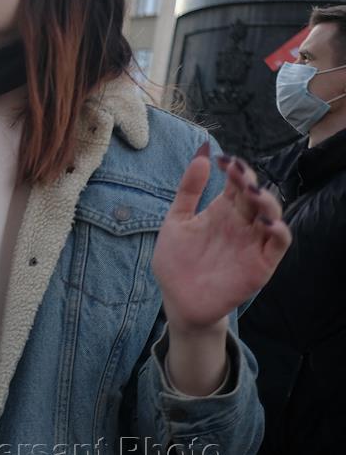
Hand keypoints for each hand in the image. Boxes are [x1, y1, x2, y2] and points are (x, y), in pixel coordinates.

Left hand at [152, 144, 290, 392]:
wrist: (178, 300)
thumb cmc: (177, 262)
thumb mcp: (176, 221)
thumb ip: (188, 190)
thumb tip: (203, 154)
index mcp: (221, 211)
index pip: (235, 183)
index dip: (234, 169)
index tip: (222, 160)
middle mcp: (241, 223)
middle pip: (254, 195)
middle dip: (249, 180)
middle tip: (237, 172)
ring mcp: (252, 242)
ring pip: (272, 214)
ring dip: (266, 201)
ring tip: (251, 191)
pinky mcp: (261, 263)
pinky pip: (279, 243)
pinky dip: (278, 230)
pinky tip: (265, 223)